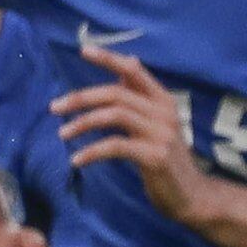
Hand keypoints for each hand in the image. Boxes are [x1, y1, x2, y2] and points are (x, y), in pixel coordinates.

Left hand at [57, 41, 213, 219]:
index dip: (109, 58)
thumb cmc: (165, 158)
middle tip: (55, 108)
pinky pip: (115, 146)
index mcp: (163, 100)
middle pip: (116, 93)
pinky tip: (76, 160)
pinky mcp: (154, 156)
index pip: (135, 71)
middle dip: (81, 98)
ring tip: (62, 133)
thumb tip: (128, 61)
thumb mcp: (156, 123)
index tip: (83, 50)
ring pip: (114, 115)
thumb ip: (140, 96)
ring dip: (82, 123)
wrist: (191, 196)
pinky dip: (91, 151)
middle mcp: (164, 112)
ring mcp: (161, 134)